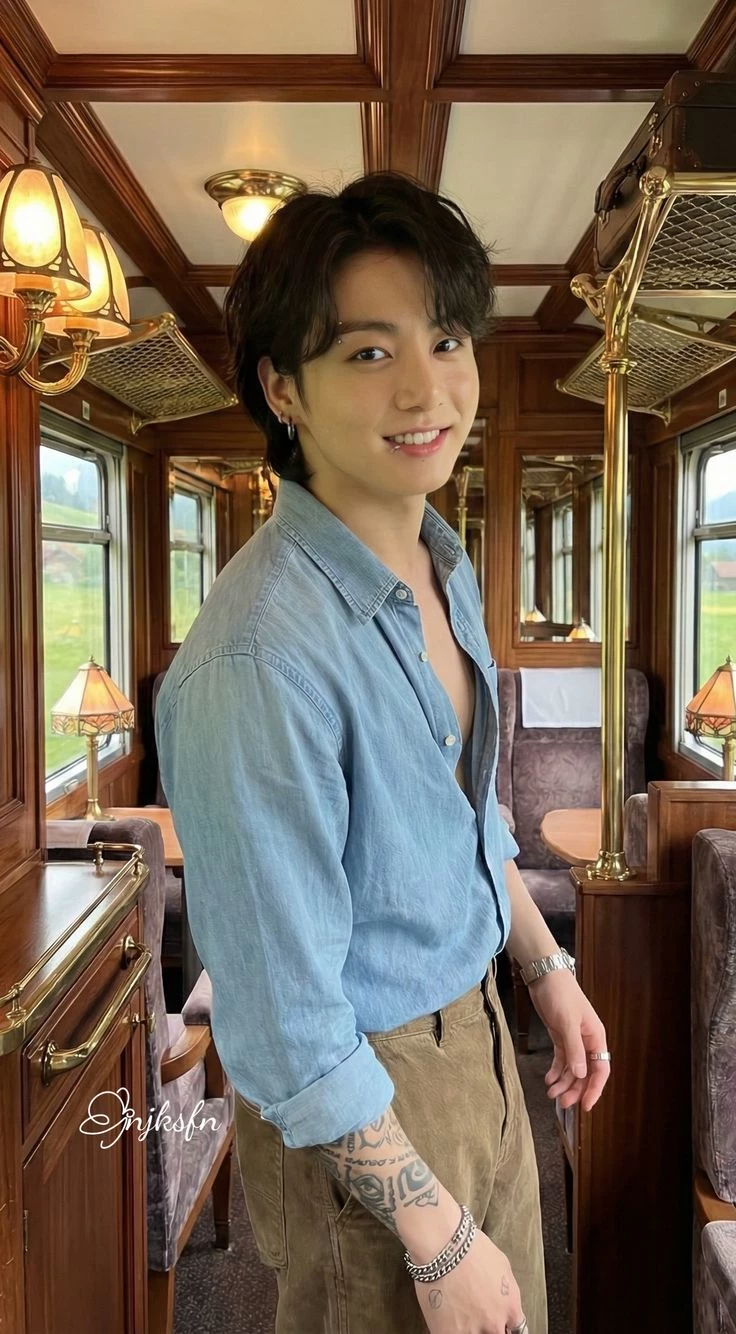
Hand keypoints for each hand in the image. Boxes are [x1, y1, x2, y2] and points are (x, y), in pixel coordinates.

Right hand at [414, 1230, 524, 1333]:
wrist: (444, 1247)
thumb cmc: (471, 1248)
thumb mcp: (502, 1266)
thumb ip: (507, 1292)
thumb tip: (504, 1301)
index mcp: (510, 1307)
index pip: (515, 1329)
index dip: (505, 1322)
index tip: (498, 1319)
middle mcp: (494, 1324)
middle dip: (490, 1326)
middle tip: (478, 1313)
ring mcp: (471, 1331)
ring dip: (470, 1328)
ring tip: (460, 1314)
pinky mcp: (447, 1333)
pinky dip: (450, 1329)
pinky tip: (446, 1317)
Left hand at [528, 968, 609, 1112]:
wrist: (545, 976)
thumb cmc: (560, 994)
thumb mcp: (566, 1023)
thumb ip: (574, 1049)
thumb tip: (582, 1074)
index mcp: (595, 1038)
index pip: (600, 1070)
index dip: (594, 1089)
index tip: (585, 1106)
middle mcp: (587, 1041)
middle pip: (585, 1073)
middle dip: (575, 1089)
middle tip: (562, 1103)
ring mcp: (574, 1040)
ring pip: (572, 1069)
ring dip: (563, 1083)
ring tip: (551, 1093)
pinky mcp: (560, 1036)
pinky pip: (561, 1060)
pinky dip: (556, 1071)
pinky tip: (549, 1079)